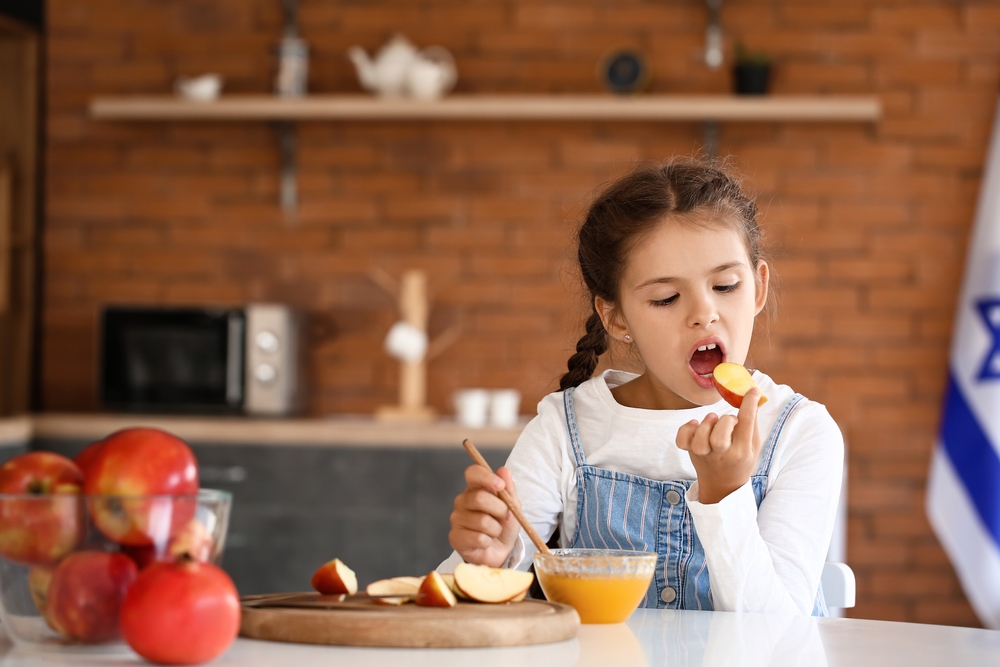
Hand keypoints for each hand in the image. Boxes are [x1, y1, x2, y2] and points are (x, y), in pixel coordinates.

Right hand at [449, 465, 521, 566]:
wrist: (500, 551)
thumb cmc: (503, 525)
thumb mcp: (512, 506)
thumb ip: (509, 489)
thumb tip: (504, 470)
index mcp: (475, 488)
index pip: (473, 473)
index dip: (486, 477)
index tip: (500, 486)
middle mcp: (462, 501)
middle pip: (479, 498)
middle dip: (499, 509)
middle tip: (504, 516)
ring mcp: (456, 519)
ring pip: (482, 521)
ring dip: (496, 529)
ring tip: (494, 532)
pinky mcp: (455, 537)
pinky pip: (478, 538)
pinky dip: (488, 541)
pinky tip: (486, 542)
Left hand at [676, 388, 761, 503]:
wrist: (722, 486)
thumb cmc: (740, 461)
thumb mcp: (754, 446)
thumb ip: (753, 423)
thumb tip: (754, 398)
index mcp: (742, 451)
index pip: (746, 424)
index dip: (749, 403)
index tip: (752, 391)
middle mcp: (722, 454)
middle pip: (720, 436)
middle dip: (725, 421)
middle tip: (728, 421)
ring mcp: (704, 455)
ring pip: (700, 437)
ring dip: (707, 424)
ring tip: (712, 421)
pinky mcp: (690, 452)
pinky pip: (683, 439)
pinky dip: (686, 429)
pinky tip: (695, 426)